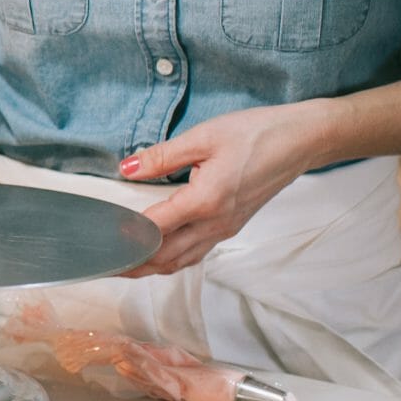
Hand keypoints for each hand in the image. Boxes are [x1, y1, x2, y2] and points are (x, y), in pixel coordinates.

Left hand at [118, 104, 320, 276]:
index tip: (100, 243)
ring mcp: (226, 228)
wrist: (300, 141)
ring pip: (182, 260)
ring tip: (122, 264)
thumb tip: (126, 168)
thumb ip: (161, 156)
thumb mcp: (202, 137)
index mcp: (205, 201)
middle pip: (165, 256)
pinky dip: (172, 258)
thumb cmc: (255, 134)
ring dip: (150, 266)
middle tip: (102, 263)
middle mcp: (216, 223)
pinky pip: (196, 252)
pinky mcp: (232, 226)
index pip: (155, 230)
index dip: (125, 239)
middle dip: (132, 263)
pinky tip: (157, 252)